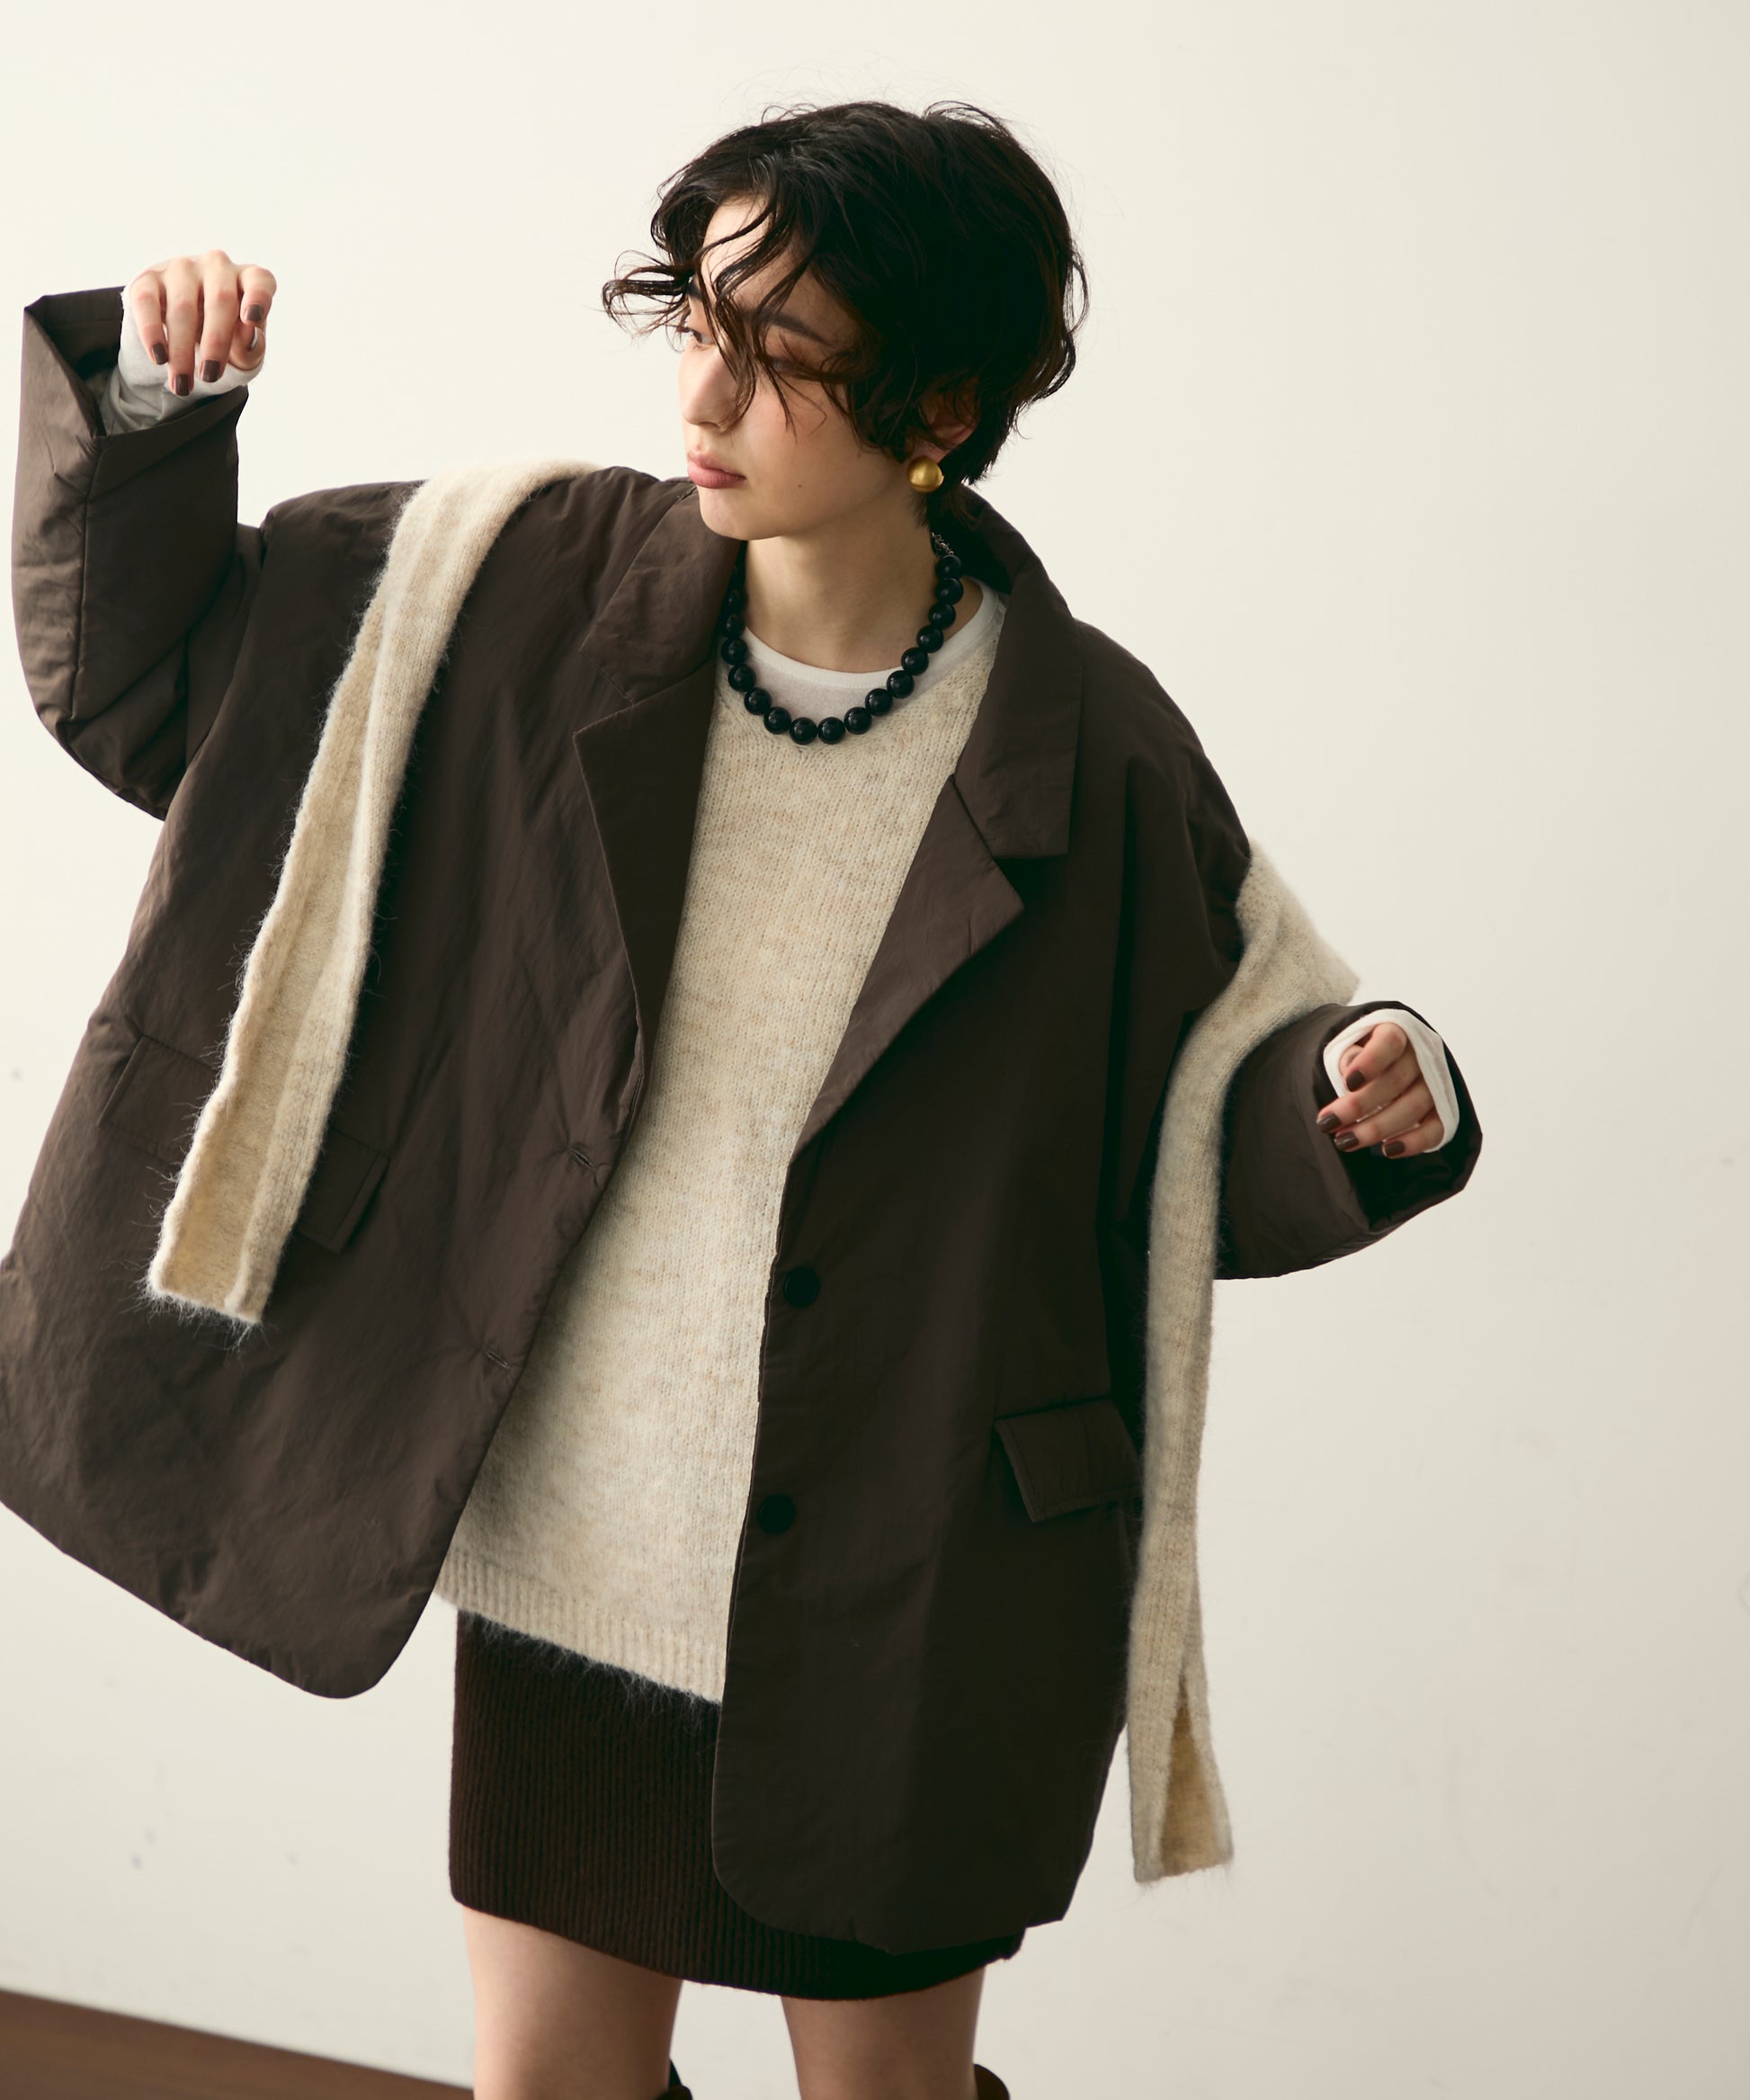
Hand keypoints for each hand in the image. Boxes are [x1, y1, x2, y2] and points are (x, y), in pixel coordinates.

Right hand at [127, 249, 275, 399]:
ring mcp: (182, 268)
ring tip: (182, 385)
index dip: (258, 298)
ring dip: (181, 350)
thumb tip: (248, 336)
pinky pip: (147, 302)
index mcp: (249, 280)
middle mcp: (217, 266)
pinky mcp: (149, 278)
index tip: (252, 319)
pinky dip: (152, 332)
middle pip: (220, 300)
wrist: (185, 329)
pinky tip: (159, 358)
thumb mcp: (244, 349)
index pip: (260, 281)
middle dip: (215, 343)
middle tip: (209, 376)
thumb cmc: (226, 337)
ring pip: (182, 306)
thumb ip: (251, 346)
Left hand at [1314, 1020, 1442, 1159]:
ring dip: (1377, 1128)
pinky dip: (1414, 1142)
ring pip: (1413, 1107)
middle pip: (1396, 1080)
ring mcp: (1435, 1083)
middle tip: (1327, 1123)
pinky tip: (1388, 1151)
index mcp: (1398, 1030)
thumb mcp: (1346, 1046)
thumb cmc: (1359, 1054)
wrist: (1381, 1064)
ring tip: (1344, 1141)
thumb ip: (1346, 1054)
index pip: (1390, 1042)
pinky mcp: (1442, 1110)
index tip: (1348, 1083)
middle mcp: (1422, 1055)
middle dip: (1358, 1105)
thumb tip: (1350, 1068)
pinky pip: (1436, 1129)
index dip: (1370, 1062)